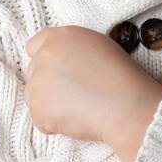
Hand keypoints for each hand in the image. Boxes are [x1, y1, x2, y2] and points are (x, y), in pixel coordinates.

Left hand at [24, 25, 161, 154]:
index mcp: (61, 37)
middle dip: (49, 84)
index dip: (46, 61)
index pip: (34, 45)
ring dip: (51, 105)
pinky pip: (40, 120)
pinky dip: (54, 124)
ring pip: (35, 96)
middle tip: (75, 95)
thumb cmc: (121, 78)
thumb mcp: (98, 46)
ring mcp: (38, 81)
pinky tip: (77, 119)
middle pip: (34, 72)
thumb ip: (72, 49)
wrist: (126, 106)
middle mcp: (45, 55)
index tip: (57, 73)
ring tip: (79, 108)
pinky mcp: (38, 107)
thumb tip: (63, 63)